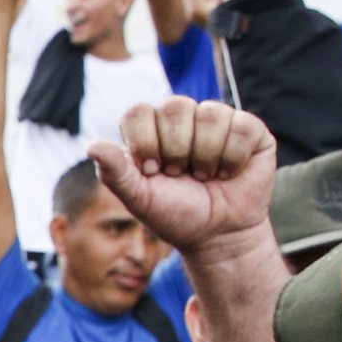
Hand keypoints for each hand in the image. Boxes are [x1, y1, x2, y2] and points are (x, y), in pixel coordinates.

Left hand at [93, 98, 275, 256]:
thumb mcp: (140, 199)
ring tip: (206, 176)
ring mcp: (218, 120)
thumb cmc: (175, 214)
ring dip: (206, 157)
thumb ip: (115, 173)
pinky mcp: (250, 129)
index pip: (138, 112)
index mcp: (151, 128)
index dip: (145, 143)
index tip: (152, 172)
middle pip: (175, 106)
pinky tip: (229, 172)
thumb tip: (91, 145)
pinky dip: (233, 158)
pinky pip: (242, 126)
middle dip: (176, 150)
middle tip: (181, 175)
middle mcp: (184, 118)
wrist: (217, 235)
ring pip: (210, 114)